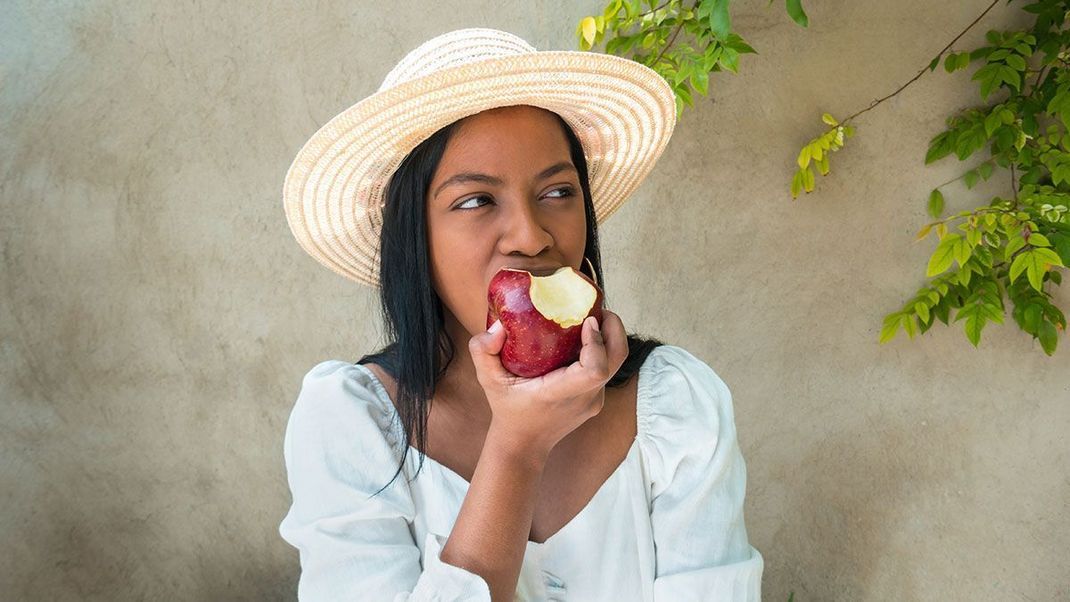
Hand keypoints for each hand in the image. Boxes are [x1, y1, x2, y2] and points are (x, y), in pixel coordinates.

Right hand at [468, 309, 629, 459]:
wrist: (524, 444)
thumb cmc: (507, 408)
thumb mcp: (488, 380)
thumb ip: (483, 351)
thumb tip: (498, 327)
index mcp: (560, 393)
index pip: (595, 369)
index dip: (597, 342)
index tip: (587, 321)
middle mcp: (583, 398)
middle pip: (617, 359)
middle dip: (614, 329)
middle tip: (598, 308)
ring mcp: (594, 400)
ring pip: (616, 363)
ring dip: (610, 337)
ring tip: (592, 317)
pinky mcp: (596, 399)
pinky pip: (607, 369)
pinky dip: (601, 349)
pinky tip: (583, 338)